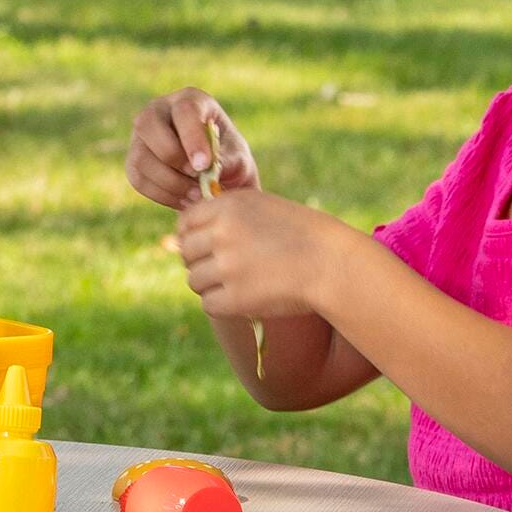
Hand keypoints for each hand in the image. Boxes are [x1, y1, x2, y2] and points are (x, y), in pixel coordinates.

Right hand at [126, 88, 257, 209]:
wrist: (216, 178)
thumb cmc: (229, 160)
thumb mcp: (238, 159)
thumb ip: (229, 162)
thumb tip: (212, 171)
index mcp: (191, 100)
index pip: (184, 110)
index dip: (191, 137)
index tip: (204, 165)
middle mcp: (159, 110)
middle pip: (148, 124)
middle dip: (171, 156)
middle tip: (197, 179)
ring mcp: (142, 136)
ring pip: (141, 157)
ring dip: (169, 182)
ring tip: (196, 195)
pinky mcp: (134, 161)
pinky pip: (138, 179)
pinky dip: (162, 195)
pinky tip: (184, 201)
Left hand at [171, 185, 349, 328]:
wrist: (332, 263)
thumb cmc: (301, 235)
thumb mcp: (262, 208)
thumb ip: (224, 216)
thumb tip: (179, 238)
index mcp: (229, 206)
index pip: (185, 222)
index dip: (192, 236)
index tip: (207, 245)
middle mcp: (222, 234)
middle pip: (185, 252)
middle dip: (200, 261)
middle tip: (226, 267)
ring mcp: (226, 267)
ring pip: (194, 280)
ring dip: (211, 284)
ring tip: (239, 282)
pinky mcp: (234, 298)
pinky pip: (209, 304)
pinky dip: (223, 305)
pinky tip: (244, 298)